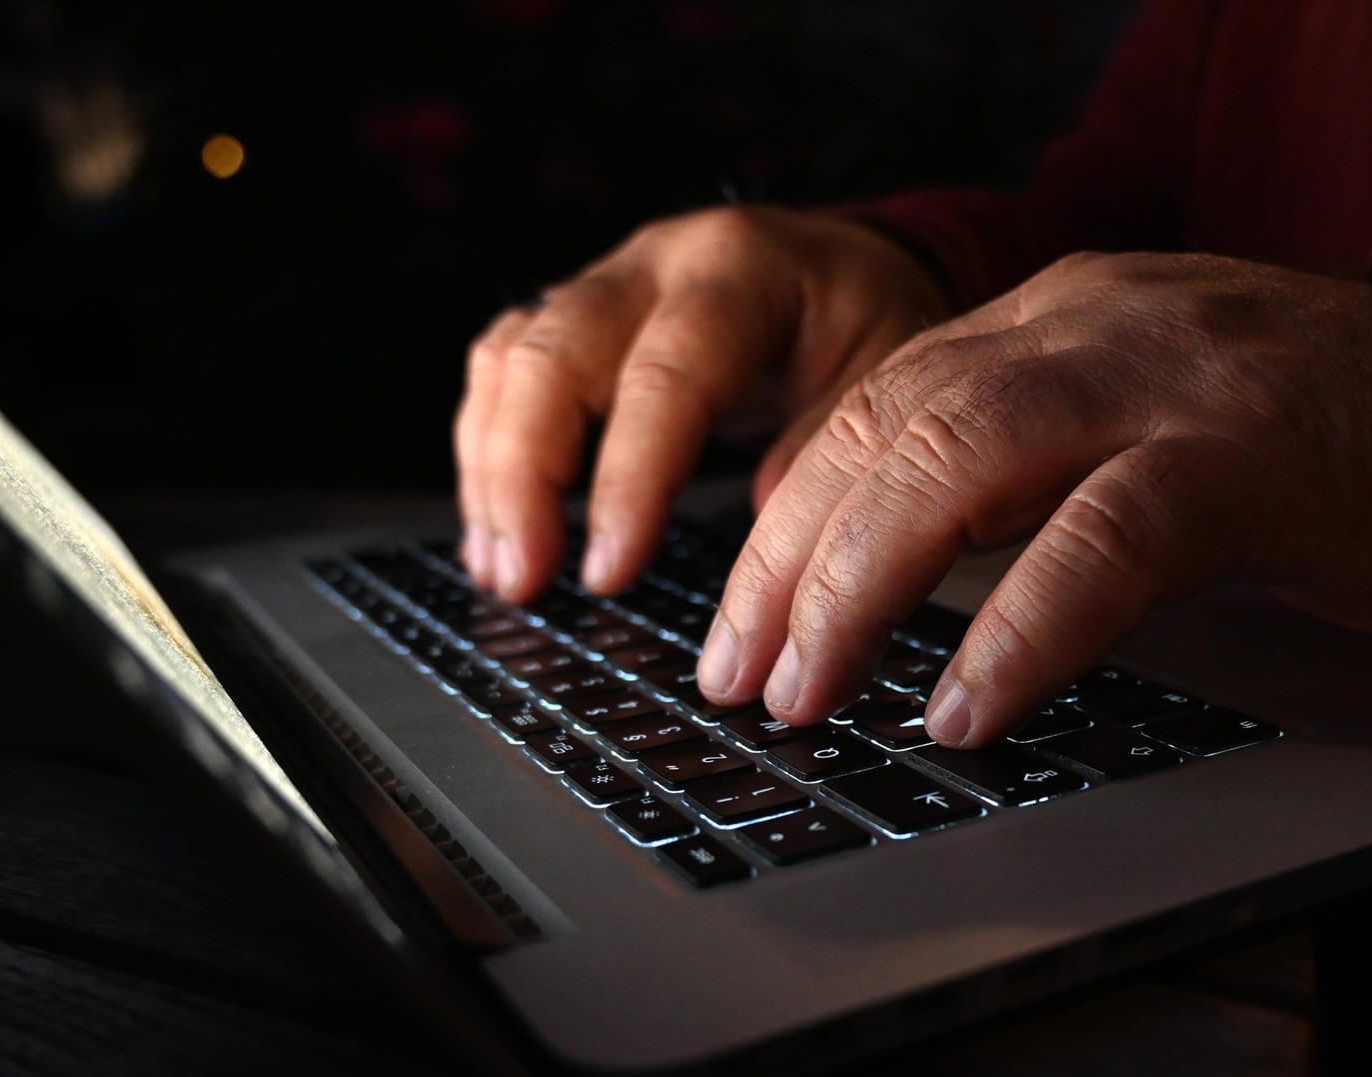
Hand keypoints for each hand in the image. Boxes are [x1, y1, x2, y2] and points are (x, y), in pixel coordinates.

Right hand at [453, 206, 947, 602]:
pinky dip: (486, 455)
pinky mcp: (568, 318)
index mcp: (738, 270)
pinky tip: (495, 534)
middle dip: (525, 477)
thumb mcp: (884, 372)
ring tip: (504, 573)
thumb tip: (765, 549)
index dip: (628, 479)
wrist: (842, 265)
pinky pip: (500, 373)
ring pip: (509, 363)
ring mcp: (600, 284)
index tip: (610, 573)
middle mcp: (652, 264)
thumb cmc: (863, 322)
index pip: (664, 375)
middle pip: (552, 357)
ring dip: (492, 474)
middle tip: (526, 581)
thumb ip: (823, 449)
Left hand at [695, 252, 1371, 746]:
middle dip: (789, 558)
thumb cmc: (1303, 436)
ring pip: (962, 457)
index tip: (735, 613)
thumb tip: (887, 569)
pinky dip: (1019, 628)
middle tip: (738, 673)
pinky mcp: (1246, 456)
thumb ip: (1022, 469)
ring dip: (860, 583)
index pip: (873, 400)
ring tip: (808, 691)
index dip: (787, 512)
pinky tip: (967, 707)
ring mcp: (1166, 381)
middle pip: (887, 425)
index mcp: (1050, 319)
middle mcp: (1086, 328)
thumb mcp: (1130, 424)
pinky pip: (1105, 538)